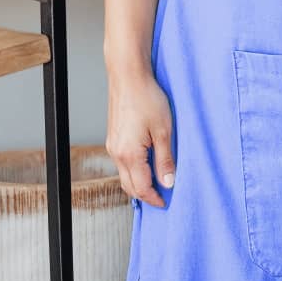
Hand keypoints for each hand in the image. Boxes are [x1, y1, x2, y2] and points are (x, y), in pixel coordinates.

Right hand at [106, 63, 175, 206]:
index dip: (154, 198)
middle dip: (145, 195)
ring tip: (156, 183)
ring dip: (138, 182)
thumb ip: (165, 159)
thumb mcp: (164, 130)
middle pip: (129, 186)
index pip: (141, 187)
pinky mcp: (114, 138)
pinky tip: (145, 165)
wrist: (128, 77)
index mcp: (129, 155)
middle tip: (162, 197)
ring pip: (124, 175)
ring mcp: (113, 146)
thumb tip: (168, 182)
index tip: (165, 203)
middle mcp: (117, 154)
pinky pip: (122, 162)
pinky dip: (133, 170)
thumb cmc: (147, 98)